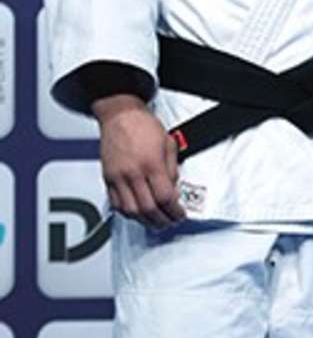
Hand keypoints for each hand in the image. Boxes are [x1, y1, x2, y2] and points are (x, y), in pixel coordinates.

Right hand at [94, 94, 185, 227]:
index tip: (179, 214)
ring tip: (155, 222)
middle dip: (161, 220)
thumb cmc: (143, 125)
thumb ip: (172, 168)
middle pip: (148, 208)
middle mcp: (132, 173)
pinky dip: (128, 213)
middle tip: (169, 222)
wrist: (120, 115)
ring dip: (144, 221)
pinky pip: (116, 204)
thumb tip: (174, 188)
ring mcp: (118, 177)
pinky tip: (137, 213)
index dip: (174, 211)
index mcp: (151, 164)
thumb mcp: (168, 143)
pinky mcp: (107, 178)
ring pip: (130, 210)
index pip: (164, 197)